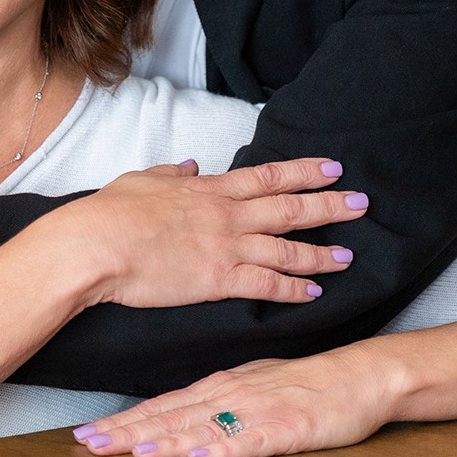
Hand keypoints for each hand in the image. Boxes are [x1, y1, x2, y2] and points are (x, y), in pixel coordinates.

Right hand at [52, 156, 366, 308]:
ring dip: (321, 252)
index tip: (333, 167)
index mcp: (210, 188)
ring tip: (349, 255)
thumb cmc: (108, 213)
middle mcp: (228, 215)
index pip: (269, 176)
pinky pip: (267, 285)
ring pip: (287, 249)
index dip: (305, 172)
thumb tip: (190, 164)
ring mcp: (227, 247)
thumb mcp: (142, 179)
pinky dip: (294, 289)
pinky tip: (315, 292)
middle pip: (291, 208)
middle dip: (331, 206)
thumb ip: (171, 173)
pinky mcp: (219, 280)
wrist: (93, 245)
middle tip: (363, 204)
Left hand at [74, 346, 394, 456]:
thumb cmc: (313, 382)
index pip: (166, 404)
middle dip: (128, 431)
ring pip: (203, 427)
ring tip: (129, 452)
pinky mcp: (289, 429)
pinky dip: (224, 449)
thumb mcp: (258, 382)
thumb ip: (220, 399)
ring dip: (164, 440)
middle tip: (88, 444)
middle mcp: (235, 394)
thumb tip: (180, 416)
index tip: (89, 432)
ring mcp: (261, 411)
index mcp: (226, 384)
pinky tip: (200, 456)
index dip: (126, 419)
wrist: (365, 374)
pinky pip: (251, 441)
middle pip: (173, 416)